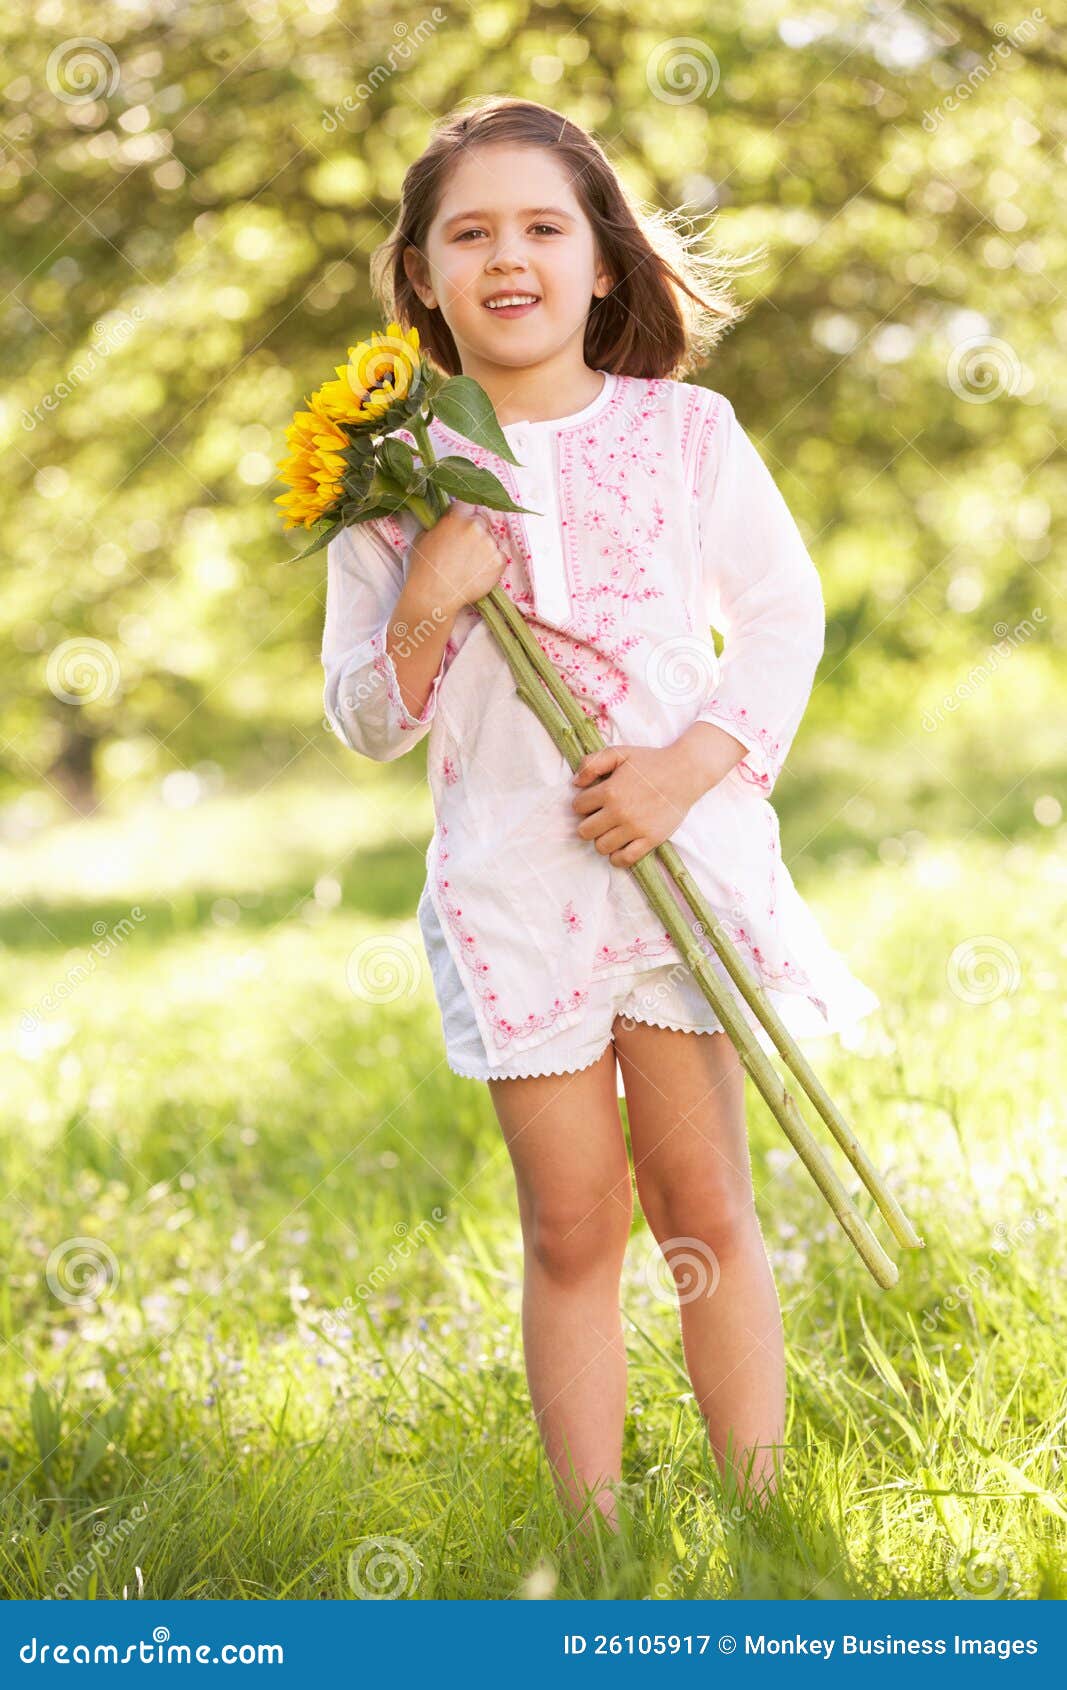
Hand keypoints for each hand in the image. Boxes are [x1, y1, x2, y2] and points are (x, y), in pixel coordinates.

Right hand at [407, 500, 508, 619]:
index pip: (467, 504)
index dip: (464, 514)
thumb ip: (441, 525)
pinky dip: (492, 563)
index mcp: (456, 518)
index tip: (462, 522)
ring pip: (491, 539)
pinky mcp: (499, 561)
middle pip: (482, 521)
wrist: (434, 596)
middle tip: (466, 548)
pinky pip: (500, 557)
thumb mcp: (424, 537)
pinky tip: (478, 573)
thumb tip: (447, 523)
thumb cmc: (423, 569)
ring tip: (470, 565)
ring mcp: (489, 544)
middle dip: (476, 531)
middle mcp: (476, 527)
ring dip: (484, 548)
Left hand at [570, 743, 703, 867]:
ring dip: (602, 839)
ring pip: (601, 847)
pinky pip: (624, 859)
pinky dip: (617, 857)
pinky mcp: (650, 839)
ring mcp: (635, 828)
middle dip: (589, 824)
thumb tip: (575, 783)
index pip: (578, 807)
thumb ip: (592, 763)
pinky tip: (620, 846)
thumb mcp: (620, 753)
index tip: (593, 801)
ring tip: (611, 830)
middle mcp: (619, 812)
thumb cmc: (651, 762)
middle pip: (584, 831)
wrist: (685, 772)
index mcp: (609, 791)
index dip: (583, 803)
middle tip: (600, 818)